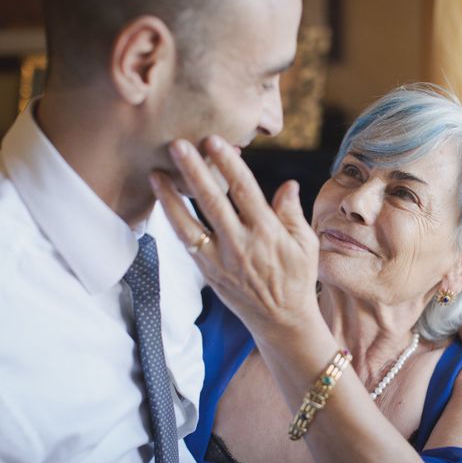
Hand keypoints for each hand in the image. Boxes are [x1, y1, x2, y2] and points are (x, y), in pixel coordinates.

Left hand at [150, 136, 319, 337]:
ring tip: (155, 173)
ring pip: (190, 224)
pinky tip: (163, 203)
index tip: (215, 141)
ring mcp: (221, 260)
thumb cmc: (297, 278)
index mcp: (268, 232)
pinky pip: (186, 244)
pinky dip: (173, 222)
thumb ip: (292, 213)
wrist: (282, 321)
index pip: (244, 191)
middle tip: (177, 145)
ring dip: (171, 198)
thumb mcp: (305, 244)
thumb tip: (287, 185)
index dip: (228, 164)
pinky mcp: (208, 272)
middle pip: (212, 202)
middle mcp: (241, 244)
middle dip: (194, 171)